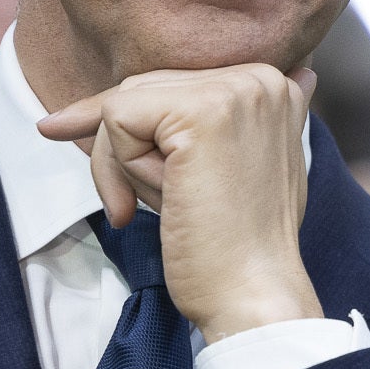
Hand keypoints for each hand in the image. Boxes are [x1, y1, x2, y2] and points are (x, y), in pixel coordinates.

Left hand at [36, 64, 323, 341]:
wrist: (252, 295)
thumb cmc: (238, 244)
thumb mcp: (234, 165)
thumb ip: (230, 120)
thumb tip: (292, 74)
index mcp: (271, 85)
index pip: (169, 85)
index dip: (135, 129)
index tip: (77, 135)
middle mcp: (259, 77)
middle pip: (141, 89)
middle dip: (127, 152)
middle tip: (171, 206)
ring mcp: (234, 91)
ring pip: (123, 103)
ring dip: (128, 166)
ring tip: (179, 206)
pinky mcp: (202, 113)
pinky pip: (115, 119)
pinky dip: (122, 169)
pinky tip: (169, 203)